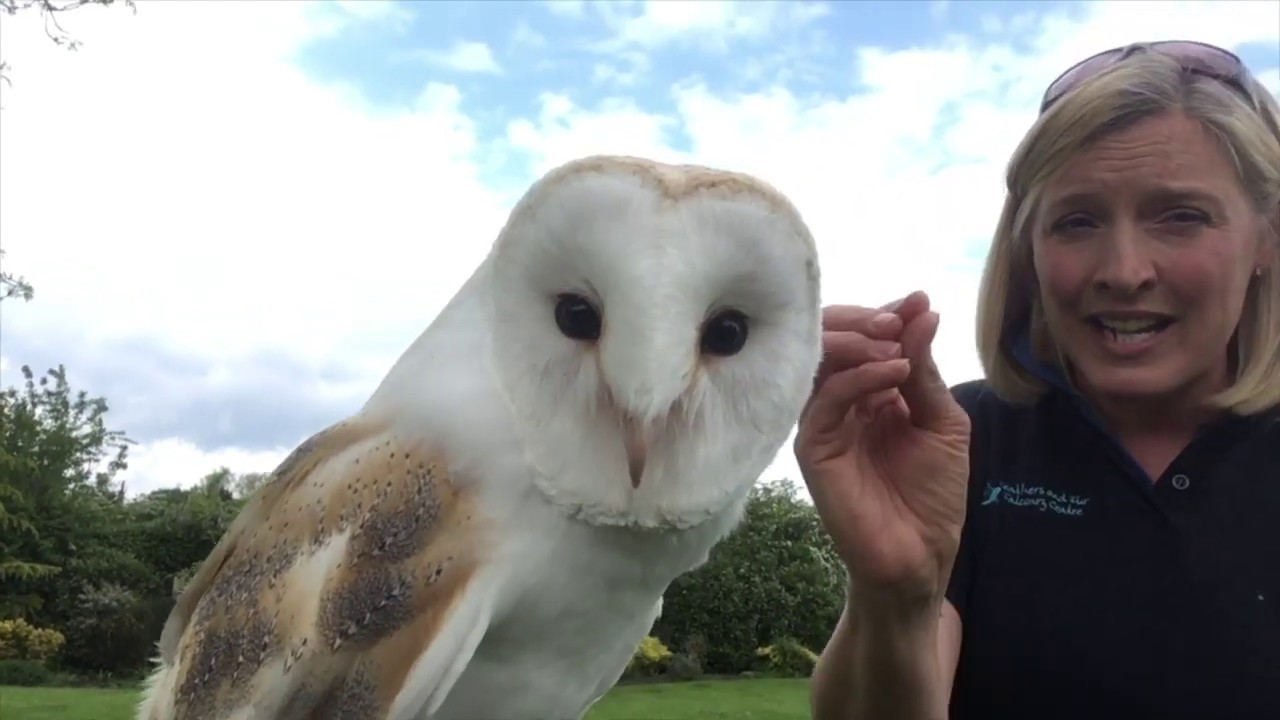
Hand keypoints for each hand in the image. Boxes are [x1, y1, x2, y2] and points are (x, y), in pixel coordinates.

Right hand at [795, 291, 971, 607]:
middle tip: (899, 315)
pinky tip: (893, 370)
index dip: (886, 315)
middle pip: (832, 342)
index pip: (864, 339)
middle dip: (865, 319)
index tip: (917, 300)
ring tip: (896, 338)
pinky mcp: (813, 447)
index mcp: (870, 392)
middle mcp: (841, 402)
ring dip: (859, 341)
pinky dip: (858, 376)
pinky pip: (825, 399)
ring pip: (820, 363)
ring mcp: (824, 423)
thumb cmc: (933, 494)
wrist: (920, 555)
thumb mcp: (942, 422)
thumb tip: (921, 312)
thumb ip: (926, 371)